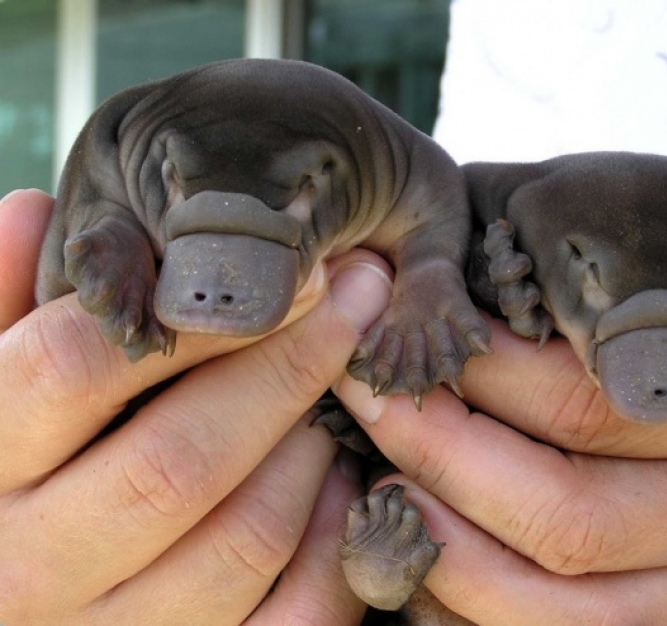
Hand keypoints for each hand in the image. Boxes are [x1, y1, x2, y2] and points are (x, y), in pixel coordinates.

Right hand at [0, 189, 393, 624]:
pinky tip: (340, 486)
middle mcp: (31, 569)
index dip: (195, 309)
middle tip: (353, 305)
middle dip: (288, 366)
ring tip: (331, 397)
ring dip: (311, 449)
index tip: (293, 269)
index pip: (72, 368)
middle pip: (178, 457)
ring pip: (246, 537)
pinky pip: (294, 615)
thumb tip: (30, 210)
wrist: (38, 592)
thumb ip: (5, 308)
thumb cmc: (24, 475)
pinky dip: (336, 542)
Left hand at [335, 212, 666, 624]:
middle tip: (365, 393)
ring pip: (566, 593)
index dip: (478, 369)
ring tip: (378, 482)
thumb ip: (630, 248)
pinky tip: (427, 563)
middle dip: (439, 450)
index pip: (587, 395)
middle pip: (564, 504)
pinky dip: (491, 608)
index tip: (402, 329)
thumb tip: (489, 240)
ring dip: (451, 547)